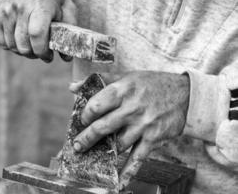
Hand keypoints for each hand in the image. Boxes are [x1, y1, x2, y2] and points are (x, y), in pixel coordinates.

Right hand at [0, 0, 76, 61]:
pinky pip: (1, 43)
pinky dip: (11, 46)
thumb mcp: (64, 6)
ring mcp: (4, 13)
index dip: (42, 51)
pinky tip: (20, 40)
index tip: (48, 55)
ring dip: (24, 51)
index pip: (36, 34)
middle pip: (24, 45)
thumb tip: (67, 57)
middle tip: (41, 52)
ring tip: (32, 45)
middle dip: (34, 54)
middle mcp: (19, 9)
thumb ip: (69, 30)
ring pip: (13, 46)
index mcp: (40, 6)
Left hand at [69, 71, 189, 189]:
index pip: (96, 105)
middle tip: (77, 145)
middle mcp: (132, 108)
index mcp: (123, 90)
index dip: (85, 114)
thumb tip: (73, 86)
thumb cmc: (152, 83)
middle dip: (86, 138)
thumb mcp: (127, 76)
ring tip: (91, 155)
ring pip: (117, 144)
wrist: (185, 94)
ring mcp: (143, 125)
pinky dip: (127, 173)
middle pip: (102, 127)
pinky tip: (118, 183)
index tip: (83, 119)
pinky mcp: (153, 139)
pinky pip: (137, 158)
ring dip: (102, 152)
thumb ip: (99, 80)